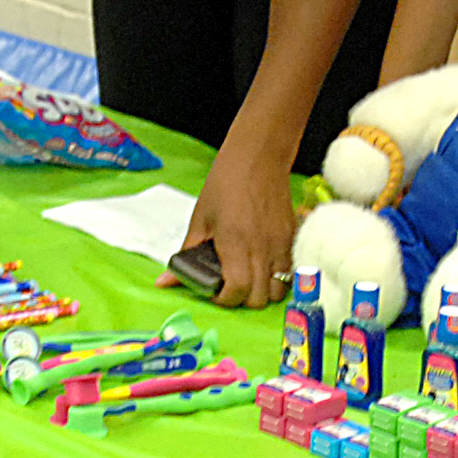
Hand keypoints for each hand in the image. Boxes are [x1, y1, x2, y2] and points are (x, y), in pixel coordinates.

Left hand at [187, 138, 298, 307]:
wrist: (258, 157)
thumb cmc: (226, 184)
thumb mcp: (200, 220)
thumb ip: (186, 255)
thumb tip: (164, 282)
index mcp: (235, 244)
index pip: (236, 291)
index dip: (223, 299)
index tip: (215, 292)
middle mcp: (262, 249)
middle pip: (259, 299)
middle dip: (242, 299)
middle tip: (229, 286)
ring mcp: (281, 245)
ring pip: (280, 290)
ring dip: (263, 291)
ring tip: (248, 276)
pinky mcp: (293, 238)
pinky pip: (291, 271)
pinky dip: (278, 277)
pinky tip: (263, 264)